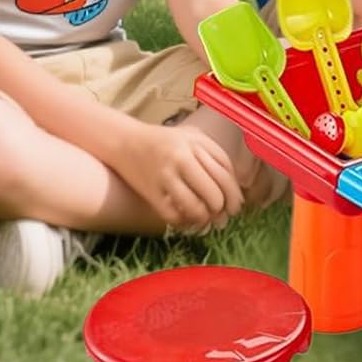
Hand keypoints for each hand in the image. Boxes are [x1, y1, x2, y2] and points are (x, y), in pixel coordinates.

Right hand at [117, 121, 244, 231]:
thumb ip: (215, 155)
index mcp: (197, 143)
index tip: (236, 206)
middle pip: (214, 193)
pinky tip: (188, 220)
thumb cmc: (166, 141)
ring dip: (205, 218)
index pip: (225, 173)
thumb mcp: (193, 138)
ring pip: (196, 208)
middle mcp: (182, 158)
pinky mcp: (150, 193)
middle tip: (224, 217)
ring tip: (207, 219)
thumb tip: (236, 186)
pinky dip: (184, 223)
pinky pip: (174, 216)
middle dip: (223, 209)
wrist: (125, 142)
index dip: (234, 193)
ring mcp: (165, 176)